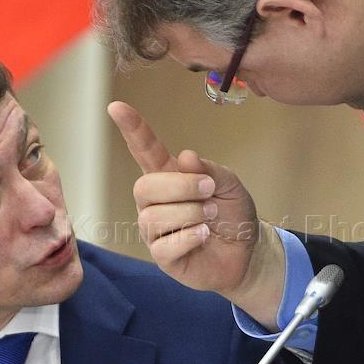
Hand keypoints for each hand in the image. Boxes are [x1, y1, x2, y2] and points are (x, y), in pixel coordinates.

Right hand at [107, 101, 284, 326]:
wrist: (247, 251)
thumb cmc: (232, 214)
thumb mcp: (229, 184)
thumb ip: (208, 170)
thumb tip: (184, 157)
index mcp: (169, 177)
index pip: (144, 151)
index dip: (132, 130)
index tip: (116, 106)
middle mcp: (155, 203)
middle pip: (144, 187)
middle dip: (181, 187)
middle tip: (209, 193)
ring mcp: (156, 231)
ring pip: (154, 217)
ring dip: (190, 214)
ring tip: (210, 218)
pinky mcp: (162, 257)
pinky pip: (164, 245)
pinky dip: (189, 238)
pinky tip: (203, 236)